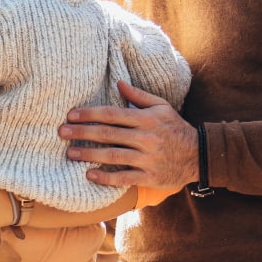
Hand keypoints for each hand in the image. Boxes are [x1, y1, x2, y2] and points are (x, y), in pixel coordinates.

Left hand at [60, 80, 197, 189]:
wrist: (200, 156)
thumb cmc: (176, 128)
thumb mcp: (162, 106)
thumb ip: (139, 95)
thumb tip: (118, 83)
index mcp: (146, 119)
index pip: (112, 115)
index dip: (89, 114)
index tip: (71, 115)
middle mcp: (146, 138)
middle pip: (107, 135)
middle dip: (82, 133)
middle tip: (61, 132)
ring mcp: (148, 159)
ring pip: (112, 156)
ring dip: (88, 155)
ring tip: (70, 153)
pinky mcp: (150, 177)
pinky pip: (124, 178)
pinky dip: (106, 178)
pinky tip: (89, 175)